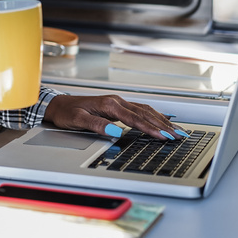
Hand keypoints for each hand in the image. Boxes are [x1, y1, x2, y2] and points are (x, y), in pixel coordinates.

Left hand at [43, 94, 187, 140]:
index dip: (151, 128)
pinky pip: (140, 110)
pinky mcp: (117, 106)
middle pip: (145, 113)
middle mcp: (116, 101)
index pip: (135, 118)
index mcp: (109, 104)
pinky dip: (153, 116)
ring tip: (176, 131)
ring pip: (145, 110)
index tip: (164, 136)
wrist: (58, 104)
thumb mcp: (79, 121)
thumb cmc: (67, 112)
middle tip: (179, 136)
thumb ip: (98, 126)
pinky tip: (160, 121)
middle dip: (163, 125)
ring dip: (161, 120)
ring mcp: (117, 102)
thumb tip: (116, 132)